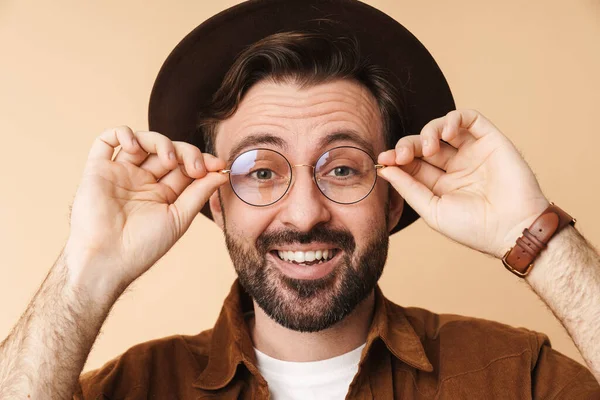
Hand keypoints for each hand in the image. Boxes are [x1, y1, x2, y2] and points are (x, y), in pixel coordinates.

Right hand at [64, 126, 227, 294]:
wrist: (108, 259)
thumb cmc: (143, 246)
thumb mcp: (179, 217)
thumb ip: (200, 193)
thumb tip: (222, 173)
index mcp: (162, 193)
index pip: (185, 167)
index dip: (203, 161)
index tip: (219, 165)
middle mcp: (142, 180)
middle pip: (168, 151)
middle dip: (187, 153)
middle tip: (196, 167)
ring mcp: (121, 173)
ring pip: (143, 141)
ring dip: (161, 142)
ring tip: (169, 159)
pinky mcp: (98, 169)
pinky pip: (107, 140)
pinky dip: (123, 133)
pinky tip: (135, 146)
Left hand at [377, 109, 549, 258]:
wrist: (512, 229)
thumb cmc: (473, 227)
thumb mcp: (432, 210)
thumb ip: (409, 188)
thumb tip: (385, 169)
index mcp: (440, 184)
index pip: (412, 163)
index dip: (396, 158)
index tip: (384, 160)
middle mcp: (455, 166)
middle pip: (423, 144)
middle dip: (408, 146)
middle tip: (401, 155)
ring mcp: (473, 152)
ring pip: (443, 128)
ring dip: (428, 132)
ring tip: (428, 148)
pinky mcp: (491, 140)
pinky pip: (469, 118)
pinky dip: (453, 119)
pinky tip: (446, 133)